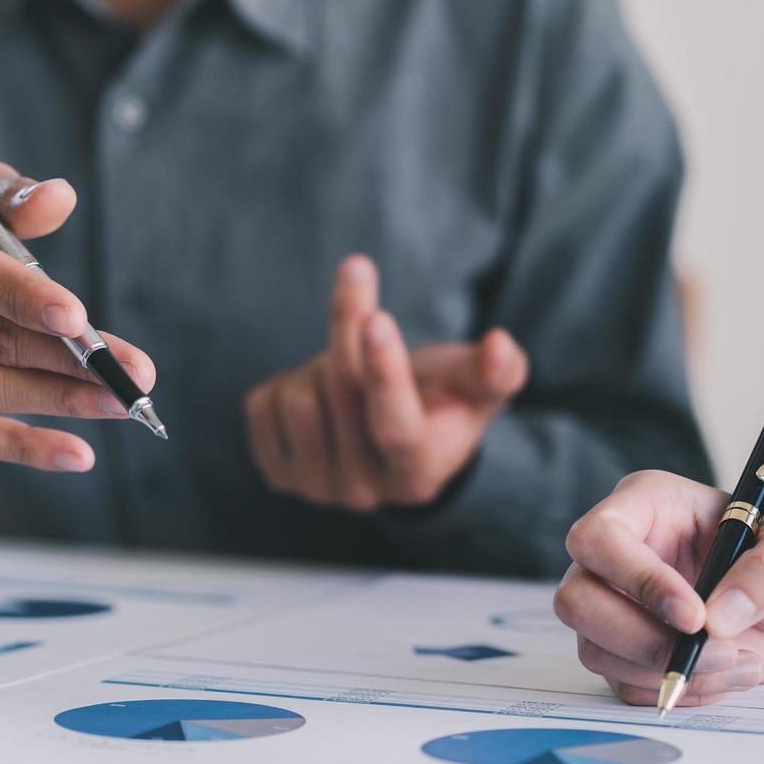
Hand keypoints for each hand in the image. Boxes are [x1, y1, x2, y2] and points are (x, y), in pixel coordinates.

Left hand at [244, 254, 527, 510]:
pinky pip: (263, 406)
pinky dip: (286, 381)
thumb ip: (498, 370)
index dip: (384, 371)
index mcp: (418, 470)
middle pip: (340, 391)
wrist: (389, 436)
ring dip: (316, 363)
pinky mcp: (276, 474)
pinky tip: (317, 395)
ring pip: (297, 398)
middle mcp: (365, 492)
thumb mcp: (478, 387)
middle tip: (358, 271)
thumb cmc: (440, 402)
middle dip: (348, 324)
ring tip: (344, 373)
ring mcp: (316, 489)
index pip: (396, 425)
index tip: (376, 317)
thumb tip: (500, 347)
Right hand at [553, 470, 763, 707]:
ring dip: (668, 670)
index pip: (599, 537)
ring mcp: (613, 606)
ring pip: (594, 649)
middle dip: (643, 639)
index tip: (694, 616)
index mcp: (646, 506)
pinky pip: (624, 685)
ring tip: (738, 662)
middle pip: (577, 600)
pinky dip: (679, 691)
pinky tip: (724, 675)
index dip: (636, 579)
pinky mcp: (624, 653)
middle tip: (713, 651)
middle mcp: (616, 555)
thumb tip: (721, 616)